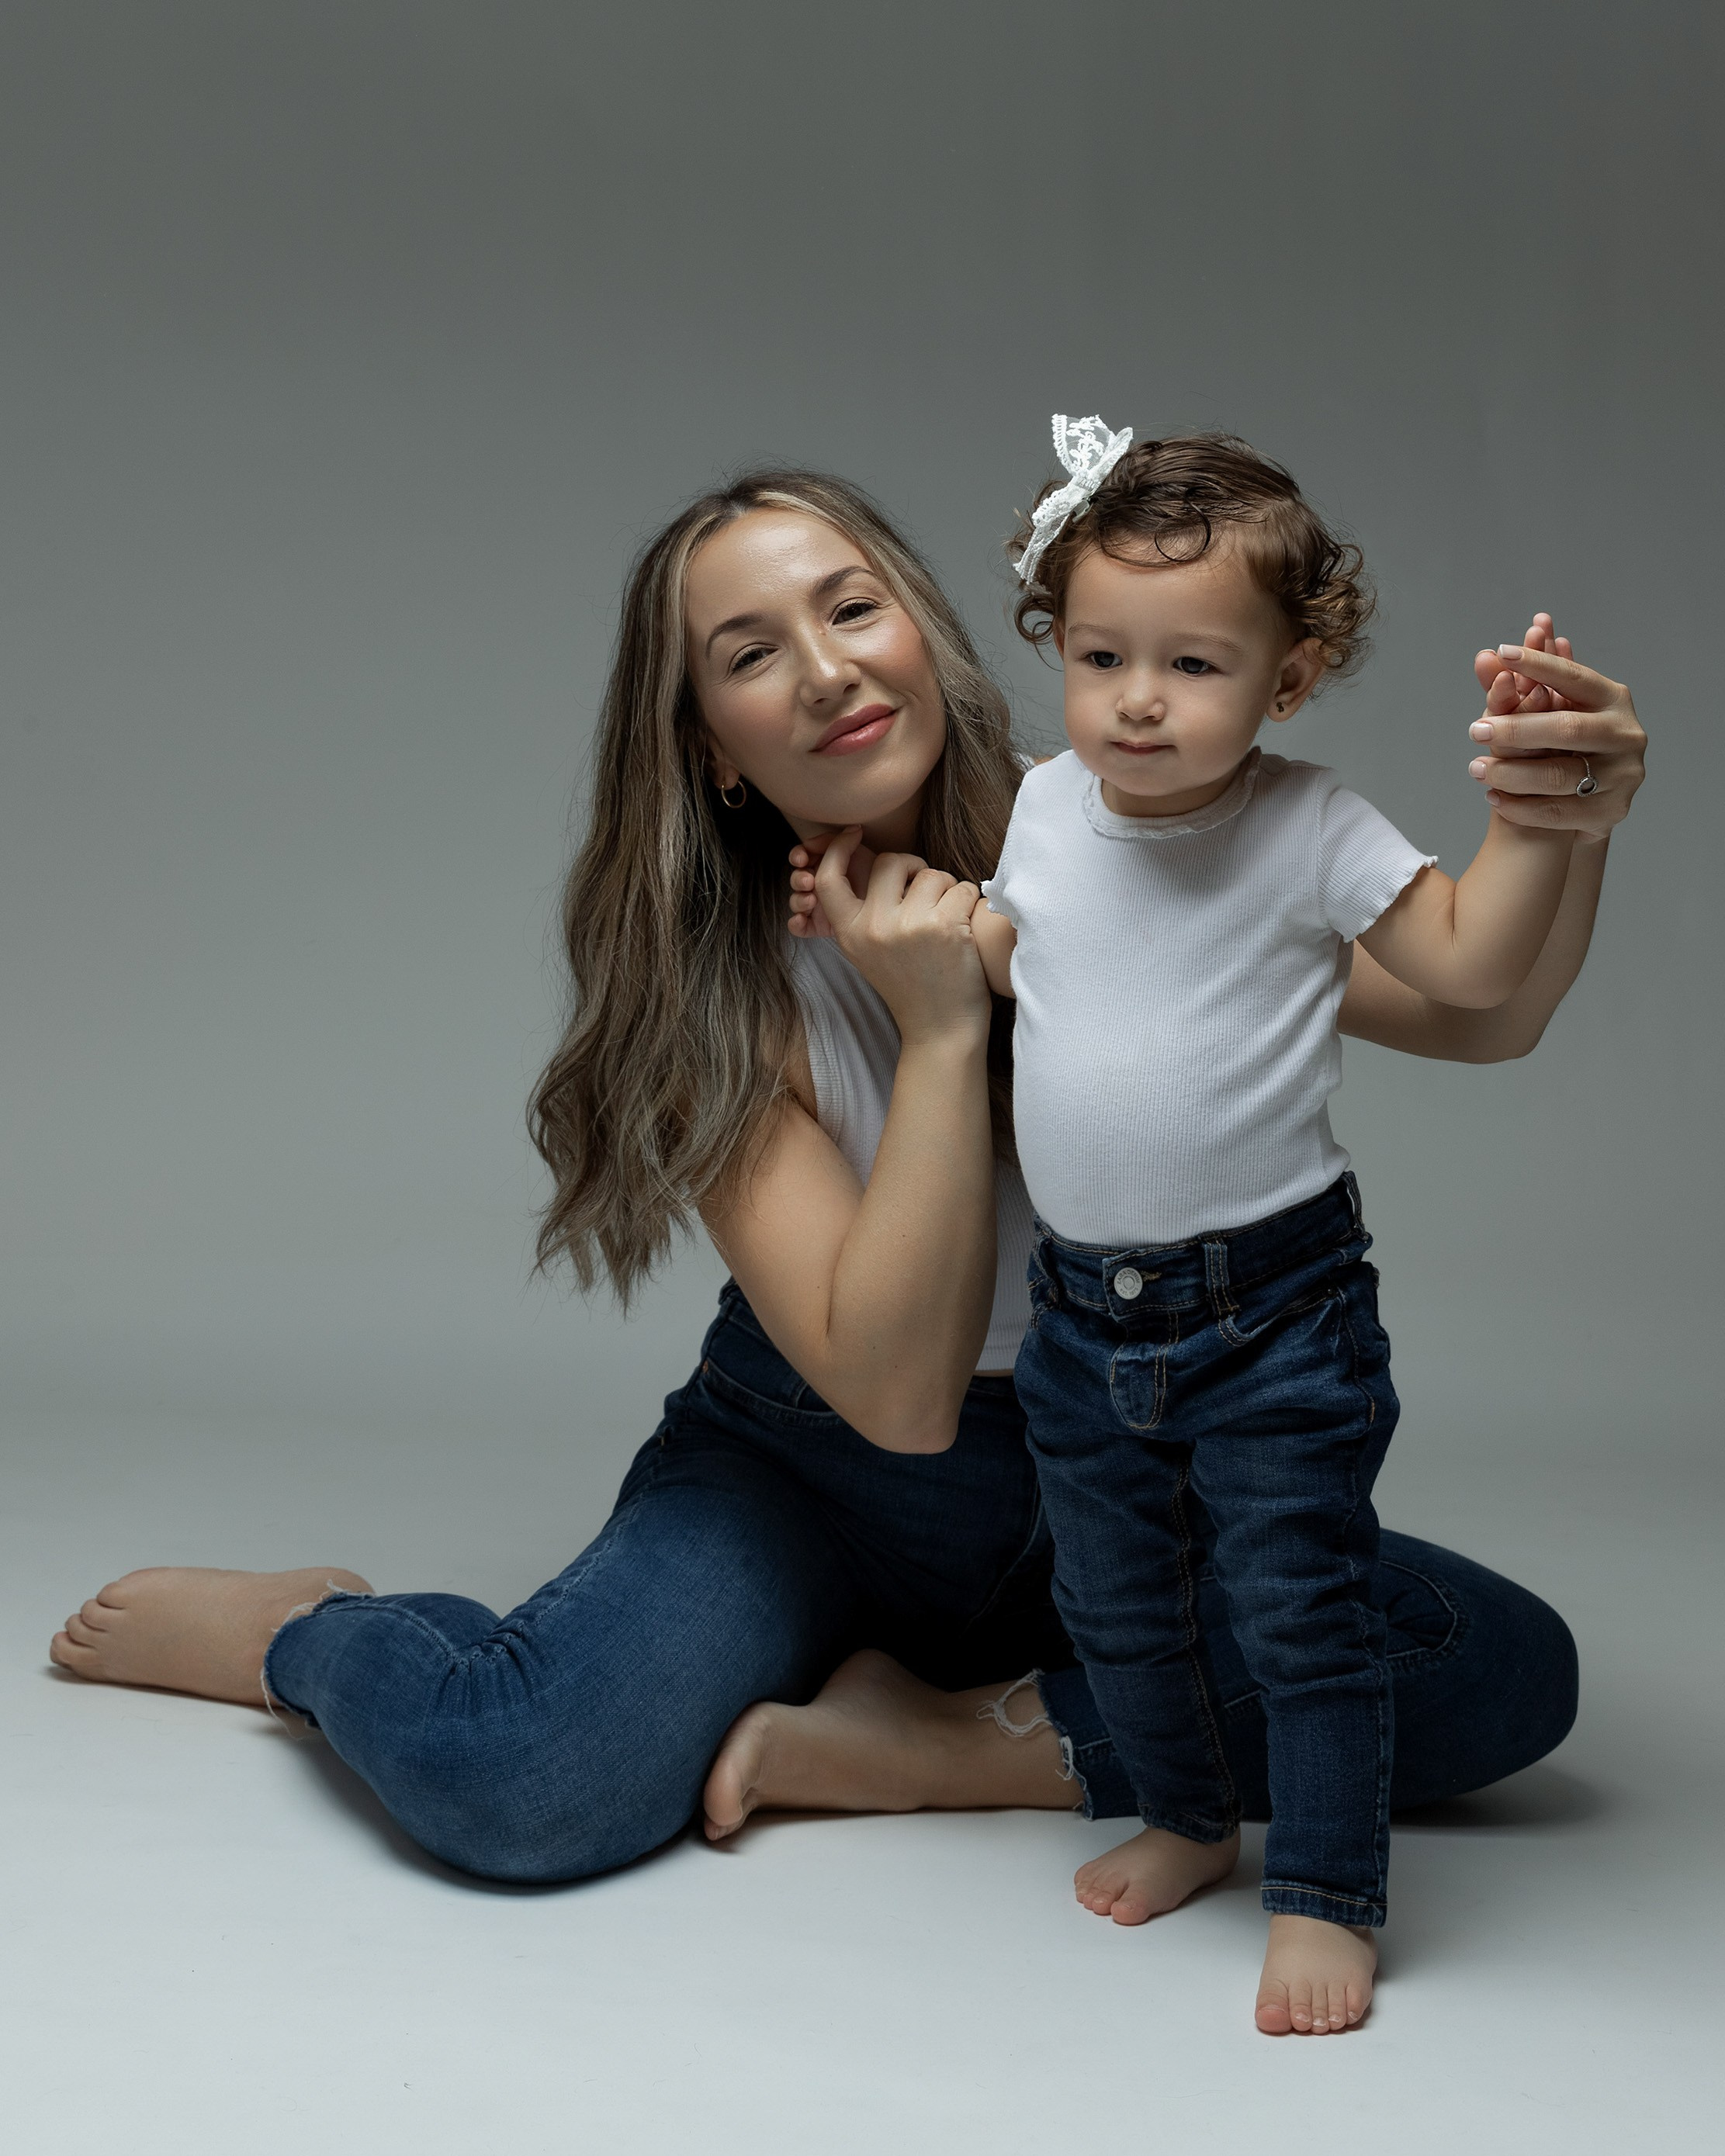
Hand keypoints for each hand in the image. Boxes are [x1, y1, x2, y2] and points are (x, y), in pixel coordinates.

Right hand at [788, 829, 875, 938]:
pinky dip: (796, 923)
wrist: (890, 905)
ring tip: (810, 900)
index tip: (802, 858)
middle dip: (798, 879)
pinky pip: (800, 927)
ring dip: (798, 899)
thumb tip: (821, 838)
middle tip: (808, 881)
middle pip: (796, 880)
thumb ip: (838, 843)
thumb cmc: (875, 876)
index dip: (798, 856)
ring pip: (796, 902)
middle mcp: (818, 884)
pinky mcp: (819, 926)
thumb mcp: (859, 854)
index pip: (802, 858)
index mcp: (824, 864)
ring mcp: (817, 906)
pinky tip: (800, 920)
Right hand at [806, 827, 990, 1046]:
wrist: (939, 1030)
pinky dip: (970, 903)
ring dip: (946, 890)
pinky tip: (965, 930)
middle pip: (890, 861)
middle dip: (913, 868)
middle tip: (926, 892)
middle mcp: (874, 927)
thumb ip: (862, 913)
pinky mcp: (944, 926)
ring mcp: (908, 925)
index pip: (829, 878)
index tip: (854, 833)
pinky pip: (961, 888)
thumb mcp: (868, 952)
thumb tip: (863, 859)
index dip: (837, 848)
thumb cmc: (911, 986)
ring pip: (931, 873)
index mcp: (850, 933)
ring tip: (948, 922)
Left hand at [1469, 613, 1645, 843]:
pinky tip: (1493, 797)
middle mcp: (1625, 733)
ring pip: (1560, 774)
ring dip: (1511, 772)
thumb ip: (1517, 687)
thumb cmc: (1561, 747)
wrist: (1586, 803)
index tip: (1502, 654)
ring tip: (1476, 768)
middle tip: (1475, 730)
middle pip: (1567, 729)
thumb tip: (1484, 658)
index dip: (1539, 664)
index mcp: (1613, 698)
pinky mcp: (1611, 811)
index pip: (1574, 677)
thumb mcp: (1543, 713)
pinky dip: (1520, 806)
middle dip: (1516, 729)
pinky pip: (1558, 811)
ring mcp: (1623, 774)